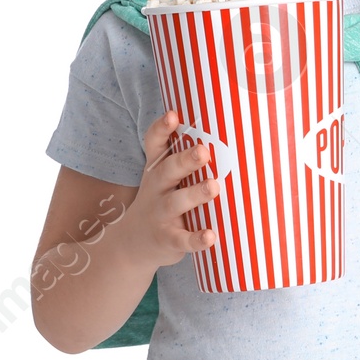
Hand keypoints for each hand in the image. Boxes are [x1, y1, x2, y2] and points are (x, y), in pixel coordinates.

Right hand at [122, 111, 219, 268]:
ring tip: (213, 186)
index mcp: (157, 169)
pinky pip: (182, 239)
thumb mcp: (162, 177)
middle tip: (203, 151)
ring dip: (195, 194)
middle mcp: (157, 189)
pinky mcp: (168, 239)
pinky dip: (196, 239)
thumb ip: (183, 158)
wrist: (132, 244)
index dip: (162, 129)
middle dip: (186, 160)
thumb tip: (226, 130)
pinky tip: (210, 236)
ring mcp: (161, 215)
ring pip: (176, 202)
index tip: (173, 115)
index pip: (155, 145)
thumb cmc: (160, 200)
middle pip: (168, 170)